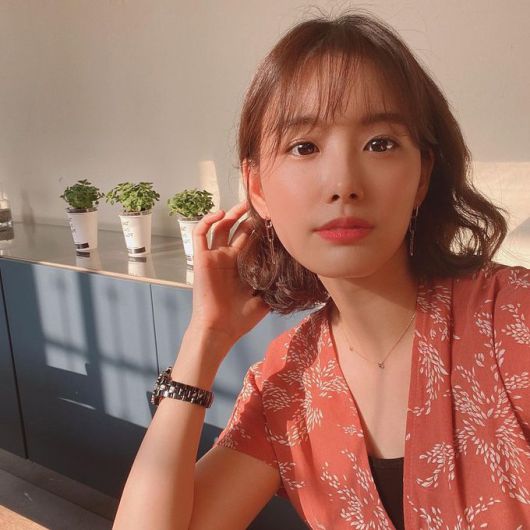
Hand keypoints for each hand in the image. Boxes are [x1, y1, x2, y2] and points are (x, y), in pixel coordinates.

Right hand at [187, 201, 269, 347]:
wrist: (220, 329)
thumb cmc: (240, 319)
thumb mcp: (265, 300)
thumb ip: (274, 286)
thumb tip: (293, 274)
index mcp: (243, 266)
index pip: (251, 240)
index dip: (260, 228)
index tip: (274, 218)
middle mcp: (228, 258)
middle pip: (238, 229)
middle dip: (248, 217)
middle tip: (261, 205)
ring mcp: (214, 257)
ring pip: (220, 227)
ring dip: (230, 214)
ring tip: (243, 204)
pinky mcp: (201, 258)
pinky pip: (200, 234)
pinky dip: (207, 221)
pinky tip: (221, 213)